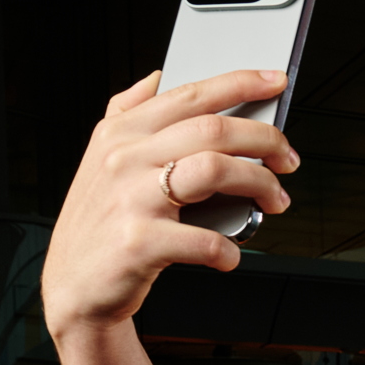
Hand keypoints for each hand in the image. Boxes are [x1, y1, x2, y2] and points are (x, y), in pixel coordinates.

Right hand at [40, 69, 297, 335]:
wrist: (75, 286)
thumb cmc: (98, 223)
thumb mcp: (99, 157)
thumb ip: (126, 112)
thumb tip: (156, 78)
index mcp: (121, 133)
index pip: (190, 94)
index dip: (241, 84)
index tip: (275, 82)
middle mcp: (124, 158)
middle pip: (213, 129)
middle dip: (266, 140)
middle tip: (289, 159)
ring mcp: (131, 199)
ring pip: (215, 170)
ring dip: (260, 184)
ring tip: (276, 201)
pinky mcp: (140, 242)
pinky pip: (206, 240)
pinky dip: (229, 249)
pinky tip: (230, 255)